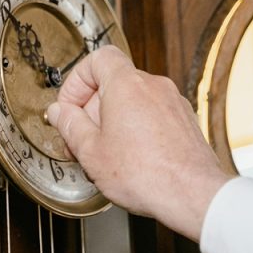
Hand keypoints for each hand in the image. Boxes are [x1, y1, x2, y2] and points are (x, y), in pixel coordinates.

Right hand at [45, 46, 229, 240]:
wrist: (192, 194)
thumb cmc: (146, 174)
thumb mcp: (91, 152)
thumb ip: (70, 126)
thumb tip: (59, 112)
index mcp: (126, 84)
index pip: (98, 58)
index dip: (77, 81)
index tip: (70, 108)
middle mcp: (153, 86)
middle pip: (114, 82)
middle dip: (92, 109)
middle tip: (81, 139)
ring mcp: (173, 102)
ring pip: (134, 100)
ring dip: (114, 120)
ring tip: (106, 153)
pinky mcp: (185, 120)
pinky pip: (153, 114)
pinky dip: (138, 128)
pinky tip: (132, 158)